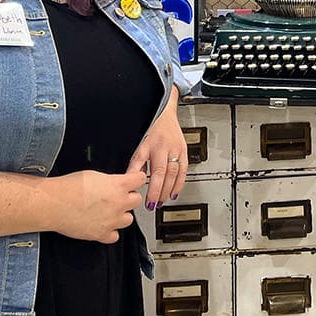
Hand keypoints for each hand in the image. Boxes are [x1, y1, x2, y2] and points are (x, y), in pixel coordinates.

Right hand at [45, 168, 145, 242]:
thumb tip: (115, 183)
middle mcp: (119, 203)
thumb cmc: (69, 187)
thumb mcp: (94, 175)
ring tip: (107, 211)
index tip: (133, 181)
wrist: (54, 204)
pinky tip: (101, 224)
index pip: (140, 180)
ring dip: (120, 215)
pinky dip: (109, 232)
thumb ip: (111, 181)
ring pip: (128, 219)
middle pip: (136, 200)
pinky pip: (114, 236)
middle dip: (128, 198)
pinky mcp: (101, 234)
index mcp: (118, 185)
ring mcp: (112, 221)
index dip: (135, 179)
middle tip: (116, 196)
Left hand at [128, 93, 187, 208]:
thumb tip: (131, 179)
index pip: (152, 171)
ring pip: (175, 173)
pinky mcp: (184, 150)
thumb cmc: (149, 125)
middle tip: (154, 205)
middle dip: (159, 192)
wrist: (164, 110)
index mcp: (151, 145)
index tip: (146, 200)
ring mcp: (177, 149)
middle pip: (164, 174)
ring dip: (169, 190)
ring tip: (163, 201)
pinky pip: (184, 169)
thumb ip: (136, 162)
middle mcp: (165, 147)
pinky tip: (175, 192)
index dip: (149, 187)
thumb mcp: (138, 142)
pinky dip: (180, 182)